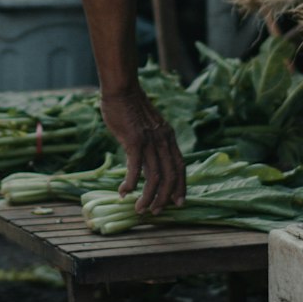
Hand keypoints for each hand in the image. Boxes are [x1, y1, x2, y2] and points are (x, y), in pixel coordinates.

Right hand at [100, 87, 186, 214]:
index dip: (180, 187)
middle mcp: (163, 141)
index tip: (177, 203)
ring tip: (140, 209)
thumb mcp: (149, 125)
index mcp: (168, 137)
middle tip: (155, 212)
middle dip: (164, 198)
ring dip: (148, 197)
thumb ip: (152, 141)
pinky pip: (136, 169)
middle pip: (170, 176)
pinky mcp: (134, 141)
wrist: (122, 90)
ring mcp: (150, 141)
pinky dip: (131, 184)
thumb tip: (148, 159)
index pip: (180, 167)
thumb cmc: (131, 107)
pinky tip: (123, 192)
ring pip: (154, 177)